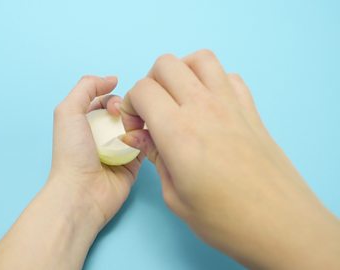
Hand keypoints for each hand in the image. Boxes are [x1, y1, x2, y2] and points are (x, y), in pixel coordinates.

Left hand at [0, 75, 143, 269]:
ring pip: (137, 126)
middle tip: (124, 120)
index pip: (105, 99)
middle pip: (124, 111)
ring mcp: (118, 149)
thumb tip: (112, 79)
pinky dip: (148, 139)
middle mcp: (101, 134)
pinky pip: (147, 144)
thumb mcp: (68, 111)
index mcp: (84, 122)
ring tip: (134, 131)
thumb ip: (86, 87)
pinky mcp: (133, 163)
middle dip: (128, 110)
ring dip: (139, 123)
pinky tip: (147, 137)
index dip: (113, 98)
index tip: (115, 107)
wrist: (82, 192)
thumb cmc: (72, 153)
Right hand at [121, 50, 339, 268]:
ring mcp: (231, 105)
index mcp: (178, 132)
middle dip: (150, 83)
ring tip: (179, 100)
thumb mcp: (175, 196)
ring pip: (200, 59)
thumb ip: (154, 157)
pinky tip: (209, 106)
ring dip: (182, 72)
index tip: (135, 129)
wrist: (280, 224)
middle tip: (152, 113)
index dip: (130, 106)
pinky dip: (213, 81)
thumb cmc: (226, 220)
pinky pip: (230, 76)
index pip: (143, 89)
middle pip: (166, 64)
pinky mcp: (251, 110)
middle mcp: (203, 108)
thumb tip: (137, 136)